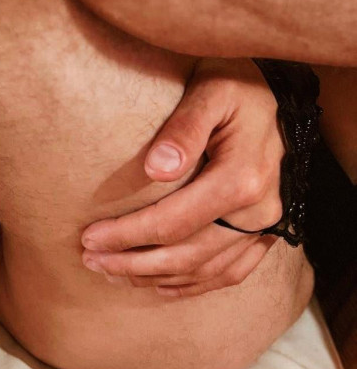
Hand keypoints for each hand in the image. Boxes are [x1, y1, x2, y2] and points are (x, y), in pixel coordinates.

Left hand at [80, 58, 284, 296]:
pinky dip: (194, 284)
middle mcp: (258, 211)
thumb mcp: (210, 91)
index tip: (90, 237)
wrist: (278, 93)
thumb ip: (184, 129)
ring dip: (156, 278)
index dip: (128, 235)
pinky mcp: (266, 231)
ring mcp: (266, 226)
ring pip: (206, 270)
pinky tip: (161, 285)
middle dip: (132, 262)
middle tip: (90, 261)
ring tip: (113, 273)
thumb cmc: (236, 84)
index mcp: (241, 178)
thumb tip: (155, 169)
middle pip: (186, 255)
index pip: (173, 222)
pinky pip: (231, 272)